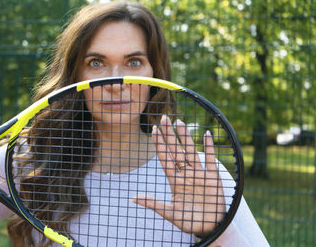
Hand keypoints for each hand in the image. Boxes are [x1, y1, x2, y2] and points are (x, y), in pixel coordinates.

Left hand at [132, 115, 225, 236]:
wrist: (210, 228)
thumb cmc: (188, 222)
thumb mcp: (169, 213)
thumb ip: (152, 203)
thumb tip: (132, 199)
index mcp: (175, 181)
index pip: (165, 158)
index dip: (159, 144)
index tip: (154, 130)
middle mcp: (185, 174)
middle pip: (176, 150)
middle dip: (170, 135)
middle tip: (164, 118)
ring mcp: (199, 174)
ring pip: (191, 151)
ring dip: (186, 137)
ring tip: (180, 123)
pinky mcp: (213, 177)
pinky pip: (210, 159)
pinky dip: (209, 147)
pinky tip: (206, 134)